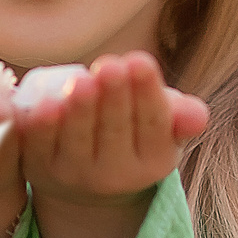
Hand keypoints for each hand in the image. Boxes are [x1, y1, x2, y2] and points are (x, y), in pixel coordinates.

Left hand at [19, 51, 209, 210]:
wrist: (86, 177)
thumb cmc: (131, 134)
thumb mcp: (163, 127)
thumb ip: (182, 115)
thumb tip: (197, 115)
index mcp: (154, 161)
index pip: (153, 124)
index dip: (146, 93)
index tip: (140, 61)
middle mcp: (116, 176)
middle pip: (116, 130)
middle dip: (113, 96)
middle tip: (110, 65)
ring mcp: (75, 175)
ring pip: (79, 139)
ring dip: (80, 109)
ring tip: (81, 80)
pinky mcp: (39, 168)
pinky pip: (41, 146)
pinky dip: (43, 126)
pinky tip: (46, 103)